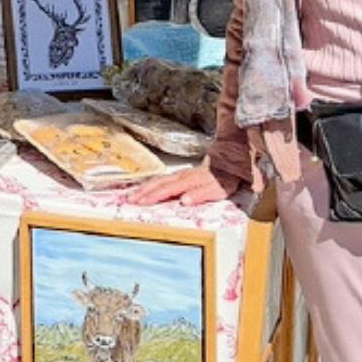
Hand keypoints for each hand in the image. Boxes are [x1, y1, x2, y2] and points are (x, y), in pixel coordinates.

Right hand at [125, 165, 239, 206]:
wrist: (232, 159)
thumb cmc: (226, 176)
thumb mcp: (218, 189)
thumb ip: (201, 194)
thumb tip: (184, 200)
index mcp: (189, 181)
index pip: (167, 190)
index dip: (153, 196)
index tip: (140, 202)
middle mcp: (182, 176)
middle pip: (159, 184)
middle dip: (143, 192)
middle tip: (129, 200)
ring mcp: (182, 174)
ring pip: (160, 180)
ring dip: (145, 187)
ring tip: (132, 194)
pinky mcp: (183, 174)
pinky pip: (164, 178)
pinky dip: (153, 183)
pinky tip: (148, 187)